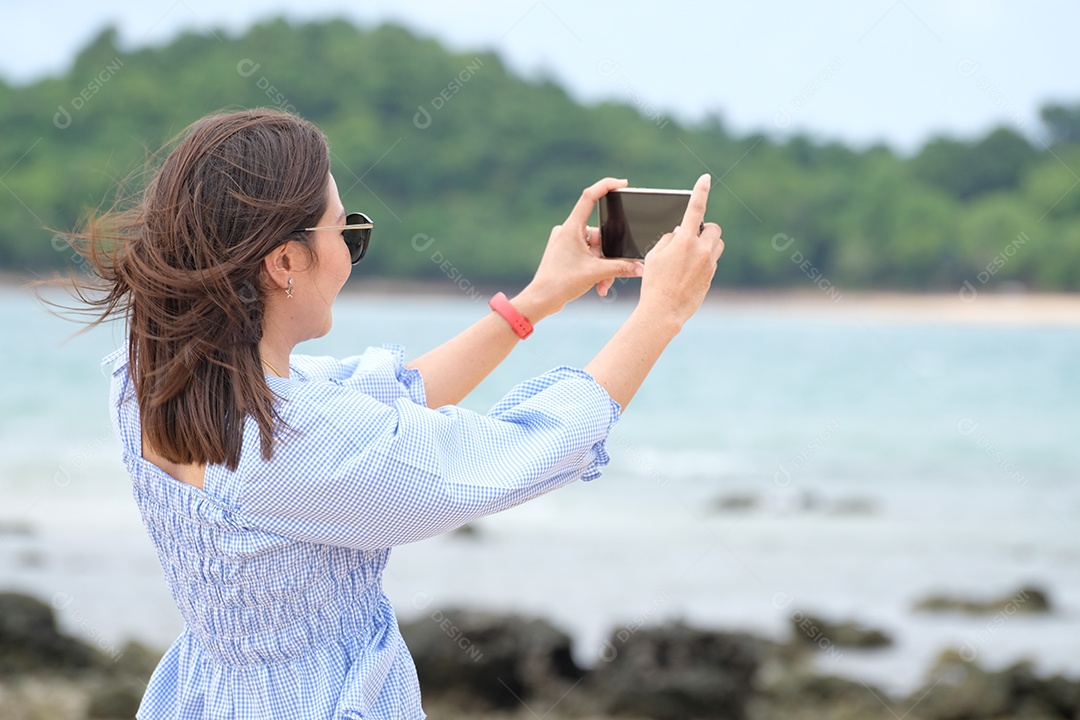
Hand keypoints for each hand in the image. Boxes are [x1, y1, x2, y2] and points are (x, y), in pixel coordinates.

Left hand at [515, 178, 645, 319]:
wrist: (541, 300)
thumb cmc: (561, 283)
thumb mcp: (596, 273)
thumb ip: (621, 268)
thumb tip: (641, 268)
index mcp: (571, 228)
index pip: (589, 197)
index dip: (606, 186)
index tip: (622, 184)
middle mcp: (568, 232)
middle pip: (600, 235)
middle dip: (610, 255)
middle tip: (614, 273)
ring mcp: (566, 243)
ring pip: (596, 250)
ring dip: (603, 267)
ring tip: (603, 285)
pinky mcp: (566, 254)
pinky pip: (588, 256)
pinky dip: (595, 269)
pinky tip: (598, 286)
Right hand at [638, 174, 723, 325]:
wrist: (664, 311)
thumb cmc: (654, 283)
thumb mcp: (654, 255)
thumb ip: (669, 239)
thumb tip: (680, 232)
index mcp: (685, 241)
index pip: (695, 209)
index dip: (701, 191)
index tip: (706, 178)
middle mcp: (701, 250)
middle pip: (713, 228)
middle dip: (705, 229)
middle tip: (691, 237)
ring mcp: (709, 264)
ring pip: (717, 244)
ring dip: (708, 243)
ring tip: (691, 254)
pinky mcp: (711, 276)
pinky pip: (713, 261)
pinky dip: (704, 260)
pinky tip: (689, 272)